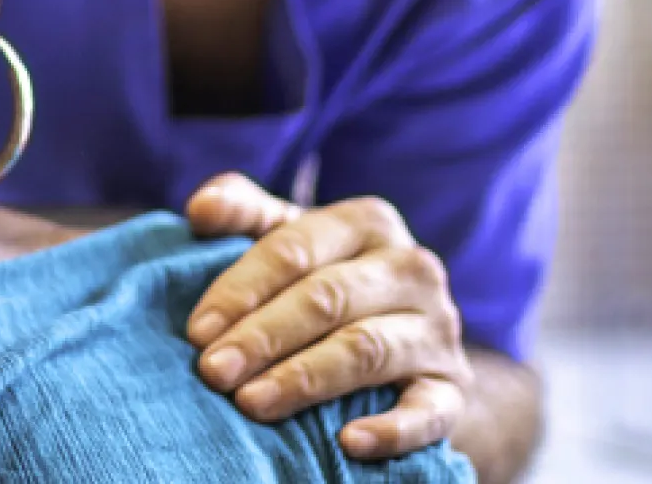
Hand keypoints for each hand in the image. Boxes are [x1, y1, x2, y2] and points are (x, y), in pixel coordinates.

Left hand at [182, 172, 472, 460]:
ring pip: (367, 350)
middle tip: (213, 371)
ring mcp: (437, 329)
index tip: (198, 331)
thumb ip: (245, 212)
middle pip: (328, 298)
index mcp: (369, 222)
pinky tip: (347, 442)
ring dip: (305, 378)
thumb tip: (201, 209)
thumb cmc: (326, 276)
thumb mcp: (291, 235)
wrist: (405, 331)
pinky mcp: (452, 387)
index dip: (241, 289)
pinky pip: (428, 411)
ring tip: (251, 403)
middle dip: (264, 335)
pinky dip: (392, 429)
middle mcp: (412, 268)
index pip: (294, 248)